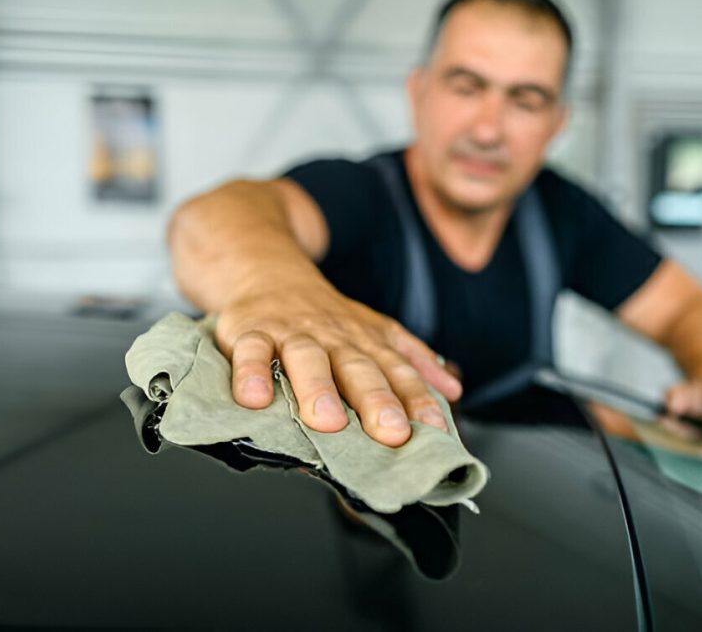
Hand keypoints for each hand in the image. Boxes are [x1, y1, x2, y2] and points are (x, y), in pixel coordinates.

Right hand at [215, 278, 461, 446]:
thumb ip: (410, 361)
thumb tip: (452, 389)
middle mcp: (332, 337)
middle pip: (358, 368)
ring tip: (328, 421)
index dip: (417, 399)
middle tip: (392, 431)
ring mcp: (291, 334)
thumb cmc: (323, 315)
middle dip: (377, 400)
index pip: (397, 371)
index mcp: (364, 341)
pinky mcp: (249, 331)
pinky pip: (250, 351)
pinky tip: (254, 398)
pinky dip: (250, 373)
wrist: (267, 269)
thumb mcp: (373, 330)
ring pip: (307, 359)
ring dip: (318, 389)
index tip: (434, 429)